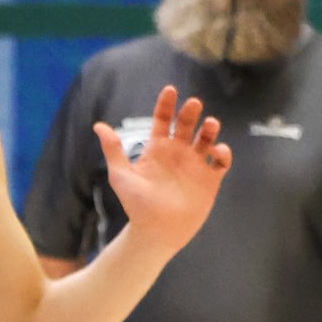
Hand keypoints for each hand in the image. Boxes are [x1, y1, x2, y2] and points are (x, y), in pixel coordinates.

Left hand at [95, 87, 231, 251]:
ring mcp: (195, 165)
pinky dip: (223, 153)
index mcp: (157, 149)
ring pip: (206, 139)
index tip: (170, 90)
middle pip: (186, 125)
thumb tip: (98, 126)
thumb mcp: (122, 176)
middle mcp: (177, 153)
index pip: (163, 120)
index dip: (166, 104)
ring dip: (210, 129)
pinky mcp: (210, 179)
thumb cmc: (137, 205)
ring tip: (211, 124)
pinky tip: (218, 151)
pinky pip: (221, 161)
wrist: (156, 232)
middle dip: (191, 112)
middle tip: (194, 103)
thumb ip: (114, 150)